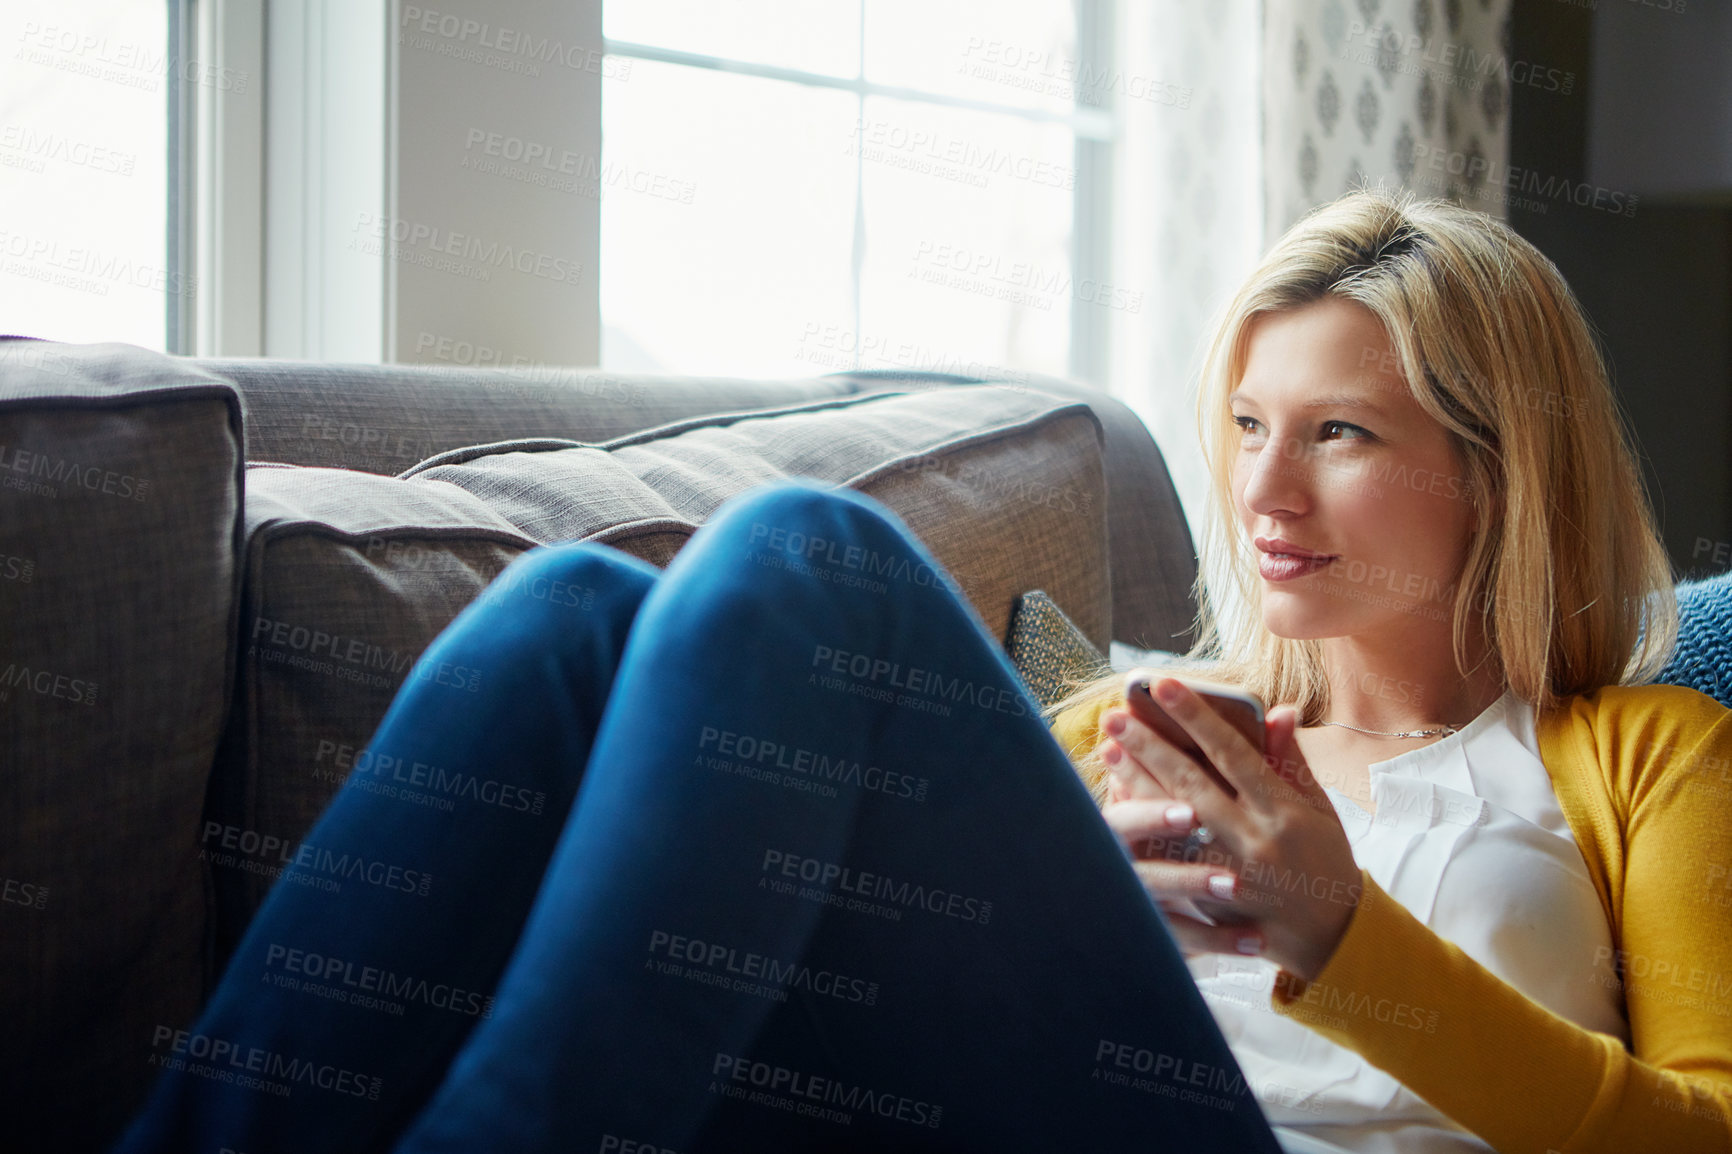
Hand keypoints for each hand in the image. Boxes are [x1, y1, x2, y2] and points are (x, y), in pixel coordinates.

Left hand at [1098, 679, 1361, 981]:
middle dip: (1149, 746)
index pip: (1231, 752)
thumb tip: (1279, 708)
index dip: (1195, 716)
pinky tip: (1116, 804)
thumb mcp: (1319, 808)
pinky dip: (1141, 830)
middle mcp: (1253, 839)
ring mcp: (1228, 873)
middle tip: (1115, 715)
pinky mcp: (1211, 902)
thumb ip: (1291, 759)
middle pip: (1191, 783)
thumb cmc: (1325, 861)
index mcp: (1282, 810)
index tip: (1163, 684)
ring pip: (1171, 822)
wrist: (1334, 937)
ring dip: (1136, 783)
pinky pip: (1168, 860)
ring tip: (1107, 750)